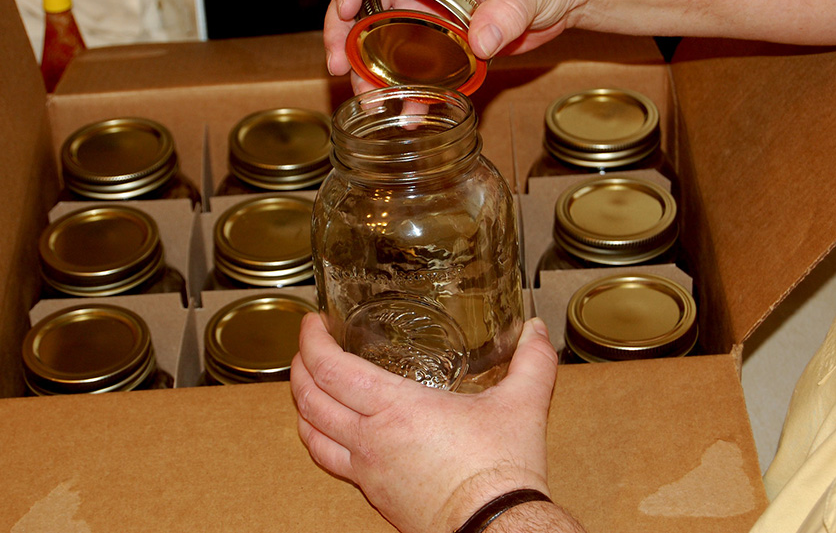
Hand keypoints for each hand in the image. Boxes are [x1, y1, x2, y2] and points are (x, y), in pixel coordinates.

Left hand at [291, 313, 558, 532]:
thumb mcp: (522, 405)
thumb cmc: (501, 474)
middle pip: (309, 399)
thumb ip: (531, 362)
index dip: (312, 341)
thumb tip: (537, 332)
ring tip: (307, 387)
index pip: (331, 369)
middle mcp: (371, 441)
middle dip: (299, 367)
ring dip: (301, 406)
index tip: (312, 323)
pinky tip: (332, 434)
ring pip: (311, 436)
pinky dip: (319, 441)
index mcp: (396, 410)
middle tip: (305, 347)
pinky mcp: (374, 497)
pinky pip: (331, 464)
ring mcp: (368, 472)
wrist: (498, 531)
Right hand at [323, 0, 589, 79]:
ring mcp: (427, 12)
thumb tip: (480, 41)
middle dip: (343, 34)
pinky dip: (408, 90)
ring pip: (380, 39)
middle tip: (339, 66)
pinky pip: (413, 67)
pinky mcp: (441, 43)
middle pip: (360, 0)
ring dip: (369, 70)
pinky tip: (408, 113)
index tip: (348, 9)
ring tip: (368, 99)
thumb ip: (505, 9)